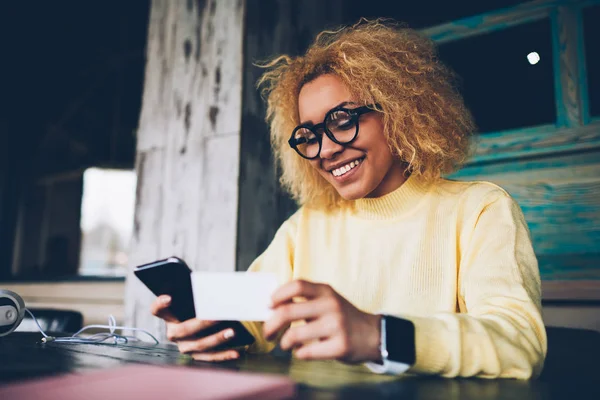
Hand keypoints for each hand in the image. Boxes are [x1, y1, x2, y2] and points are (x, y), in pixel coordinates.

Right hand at [150, 295, 239, 361]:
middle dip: (203, 323)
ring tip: (232, 332)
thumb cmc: (199, 307)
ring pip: (200, 345)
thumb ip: (199, 295)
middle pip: (184, 329)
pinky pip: (211, 357)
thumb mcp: (194, 300)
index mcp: (169, 317)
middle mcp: (173, 333)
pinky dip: (225, 355)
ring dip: (217, 339)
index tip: (168, 297)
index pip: (157, 310)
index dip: (160, 304)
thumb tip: (218, 291)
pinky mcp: (197, 356)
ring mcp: (184, 346)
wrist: (201, 323)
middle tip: (218, 316)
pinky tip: (237, 353)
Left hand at [263, 280, 381, 362]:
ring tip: (286, 344)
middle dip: (270, 325)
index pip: (297, 285)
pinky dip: (298, 354)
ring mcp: (336, 326)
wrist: (372, 334)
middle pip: (287, 311)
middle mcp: (331, 305)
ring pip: (294, 335)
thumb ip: (305, 300)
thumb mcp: (327, 300)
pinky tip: (301, 352)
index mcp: (326, 291)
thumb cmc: (341, 317)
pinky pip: (306, 352)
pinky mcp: (340, 346)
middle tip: (268, 333)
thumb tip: (271, 308)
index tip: (268, 305)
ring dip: (284, 343)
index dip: (278, 295)